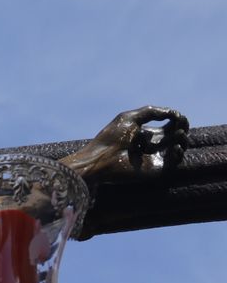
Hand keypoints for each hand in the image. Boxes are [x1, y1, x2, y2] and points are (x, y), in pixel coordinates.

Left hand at [69, 106, 188, 180]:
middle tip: (180, 123)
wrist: (100, 159)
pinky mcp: (156, 170)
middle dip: (183, 127)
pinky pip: (174, 163)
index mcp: (147, 134)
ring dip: (183, 140)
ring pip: (179, 149)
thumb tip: (173, 113)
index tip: (177, 116)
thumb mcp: (130, 118)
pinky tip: (175, 147)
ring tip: (177, 134)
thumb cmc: (111, 138)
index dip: (177, 120)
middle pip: (177, 136)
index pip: (170, 126)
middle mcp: (153, 146)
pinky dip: (179, 154)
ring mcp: (155, 158)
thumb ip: (152, 112)